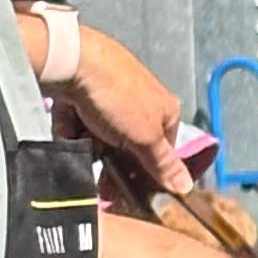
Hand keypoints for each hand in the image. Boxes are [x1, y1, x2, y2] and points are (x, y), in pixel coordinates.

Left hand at [54, 23, 192, 190]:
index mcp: (166, 111)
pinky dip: (75, 130)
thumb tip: (187, 187)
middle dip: (116, 167)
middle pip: (132, 149)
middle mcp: (143, 104)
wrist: (72, 61)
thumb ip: (163, 164)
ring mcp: (113, 98)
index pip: (163, 153)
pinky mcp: (86, 94)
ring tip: (83, 147)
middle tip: (103, 186)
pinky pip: (83, 123)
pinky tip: (71, 128)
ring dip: (93, 148)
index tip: (132, 195)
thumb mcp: (144, 138)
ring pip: (104, 138)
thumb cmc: (117, 97)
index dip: (148, 176)